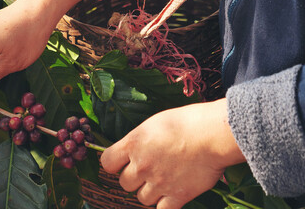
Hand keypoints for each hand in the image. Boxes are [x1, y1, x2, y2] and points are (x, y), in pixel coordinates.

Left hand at [100, 98, 245, 207]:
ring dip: (150, 192)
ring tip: (163, 180)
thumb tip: (132, 149)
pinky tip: (172, 194)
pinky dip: (165, 204)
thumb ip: (139, 139)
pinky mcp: (177, 196)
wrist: (213, 134)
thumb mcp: (155, 122)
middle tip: (149, 169)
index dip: (114, 164)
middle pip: (124, 183)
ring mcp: (158, 182)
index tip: (121, 162)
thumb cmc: (187, 122)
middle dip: (134, 178)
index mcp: (133, 144)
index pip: (107, 162)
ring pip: (142, 198)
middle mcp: (142, 165)